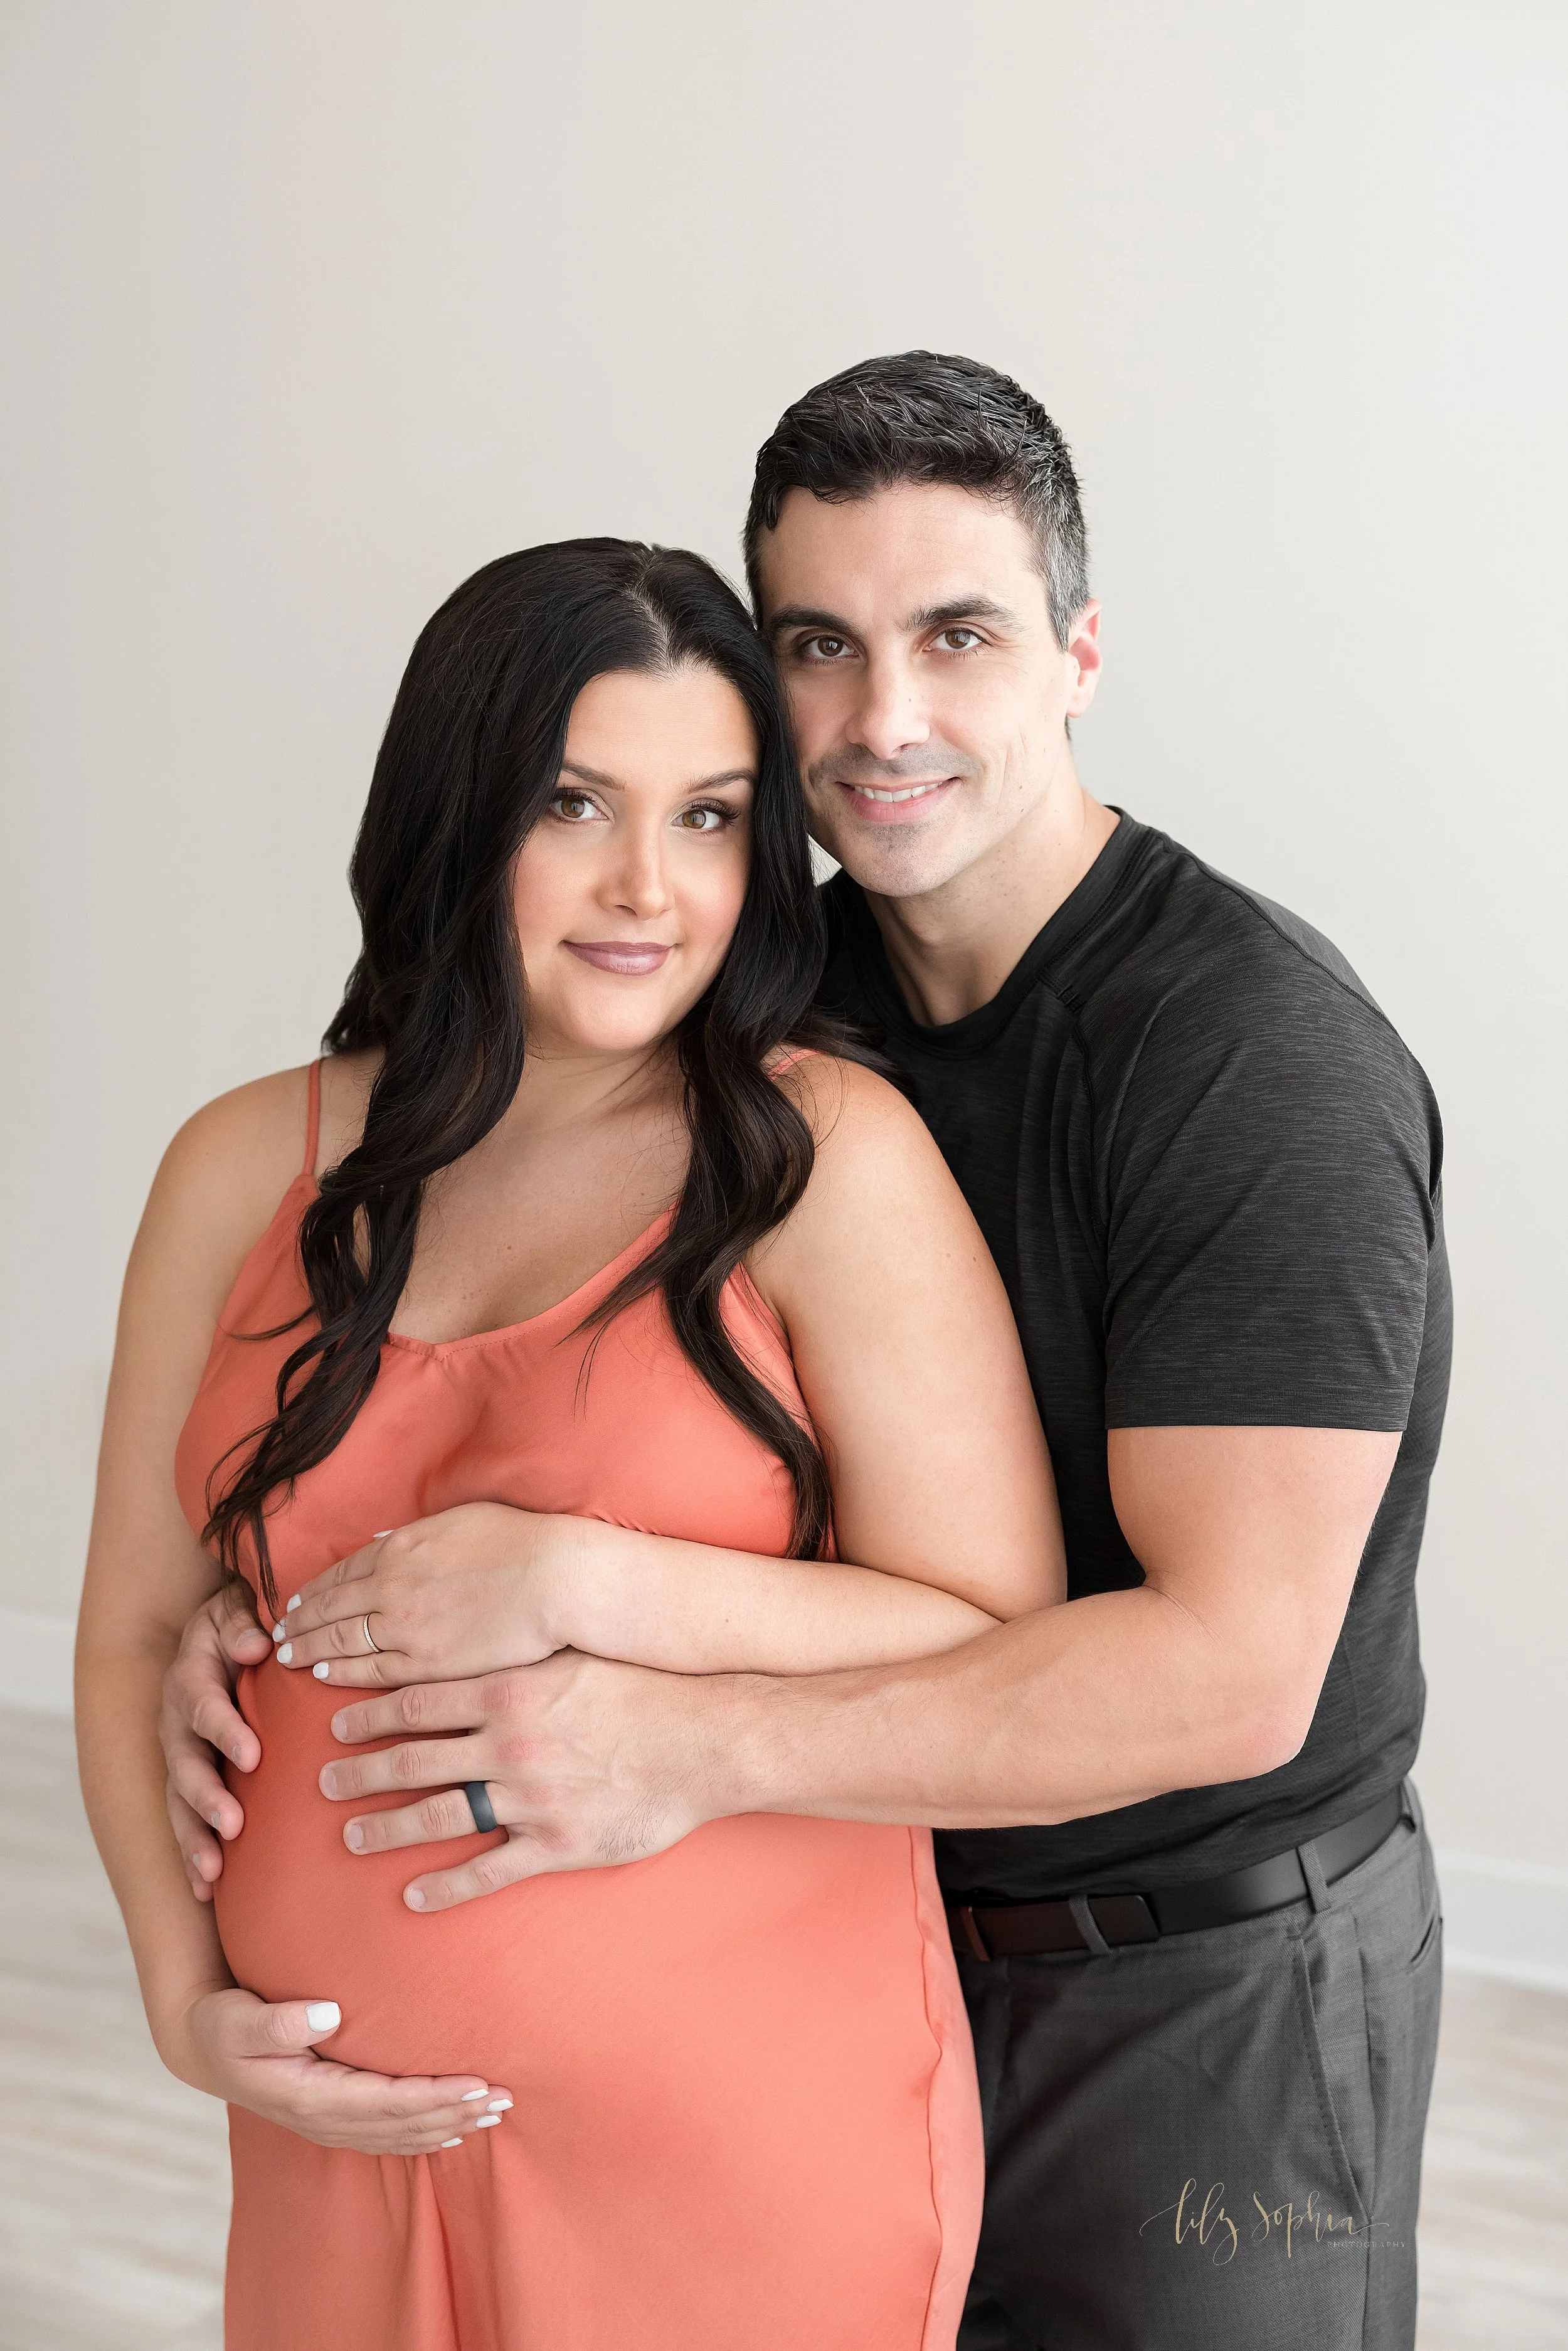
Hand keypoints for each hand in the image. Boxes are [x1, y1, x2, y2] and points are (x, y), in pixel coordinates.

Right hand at [162, 1583, 272, 1900]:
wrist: (220, 1631)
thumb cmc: (239, 1622)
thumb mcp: (238, 1610)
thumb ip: (244, 1624)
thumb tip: (258, 1642)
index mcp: (192, 1679)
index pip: (205, 1707)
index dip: (225, 1730)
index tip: (253, 1755)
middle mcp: (178, 1724)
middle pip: (184, 1766)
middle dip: (206, 1798)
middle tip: (232, 1825)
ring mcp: (181, 1756)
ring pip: (179, 1802)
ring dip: (194, 1838)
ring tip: (212, 1873)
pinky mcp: (191, 1780)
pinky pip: (185, 1820)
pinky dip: (193, 1855)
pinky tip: (206, 1891)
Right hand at [165, 1984, 512, 2155]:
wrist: (203, 2045)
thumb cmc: (222, 2023)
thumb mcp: (237, 2018)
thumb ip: (276, 2021)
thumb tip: (325, 2014)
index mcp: (308, 2095)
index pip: (385, 2103)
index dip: (433, 2097)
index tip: (477, 2084)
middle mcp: (322, 2117)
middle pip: (401, 2125)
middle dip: (454, 2113)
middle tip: (506, 2099)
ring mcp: (327, 2122)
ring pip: (398, 2134)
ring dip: (448, 2125)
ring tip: (494, 2113)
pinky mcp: (330, 2115)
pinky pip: (386, 2134)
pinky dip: (422, 2132)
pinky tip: (452, 2128)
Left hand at [273, 1504, 579, 1689]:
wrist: (554, 1578)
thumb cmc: (519, 1542)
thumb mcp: (460, 1519)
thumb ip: (415, 1535)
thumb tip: (383, 1543)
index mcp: (401, 1548)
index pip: (341, 1572)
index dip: (313, 1590)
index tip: (294, 1603)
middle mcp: (392, 1585)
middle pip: (331, 1607)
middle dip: (300, 1622)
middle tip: (278, 1635)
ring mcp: (406, 1626)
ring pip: (341, 1640)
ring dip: (310, 1648)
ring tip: (288, 1656)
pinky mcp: (427, 1661)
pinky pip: (371, 1669)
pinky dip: (341, 1672)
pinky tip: (323, 1676)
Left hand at [319, 1651, 731, 1909]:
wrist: (706, 1738)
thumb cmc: (642, 1688)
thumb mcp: (572, 1657)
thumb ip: (519, 1659)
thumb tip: (473, 1646)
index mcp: (509, 1692)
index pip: (418, 1703)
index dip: (370, 1716)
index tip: (337, 1724)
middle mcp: (509, 1745)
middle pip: (413, 1760)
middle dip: (361, 1772)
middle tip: (323, 1781)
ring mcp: (530, 1798)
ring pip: (437, 1817)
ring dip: (386, 1827)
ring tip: (350, 1836)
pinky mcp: (557, 1843)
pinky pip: (488, 1871)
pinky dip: (445, 1887)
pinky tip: (412, 1897)